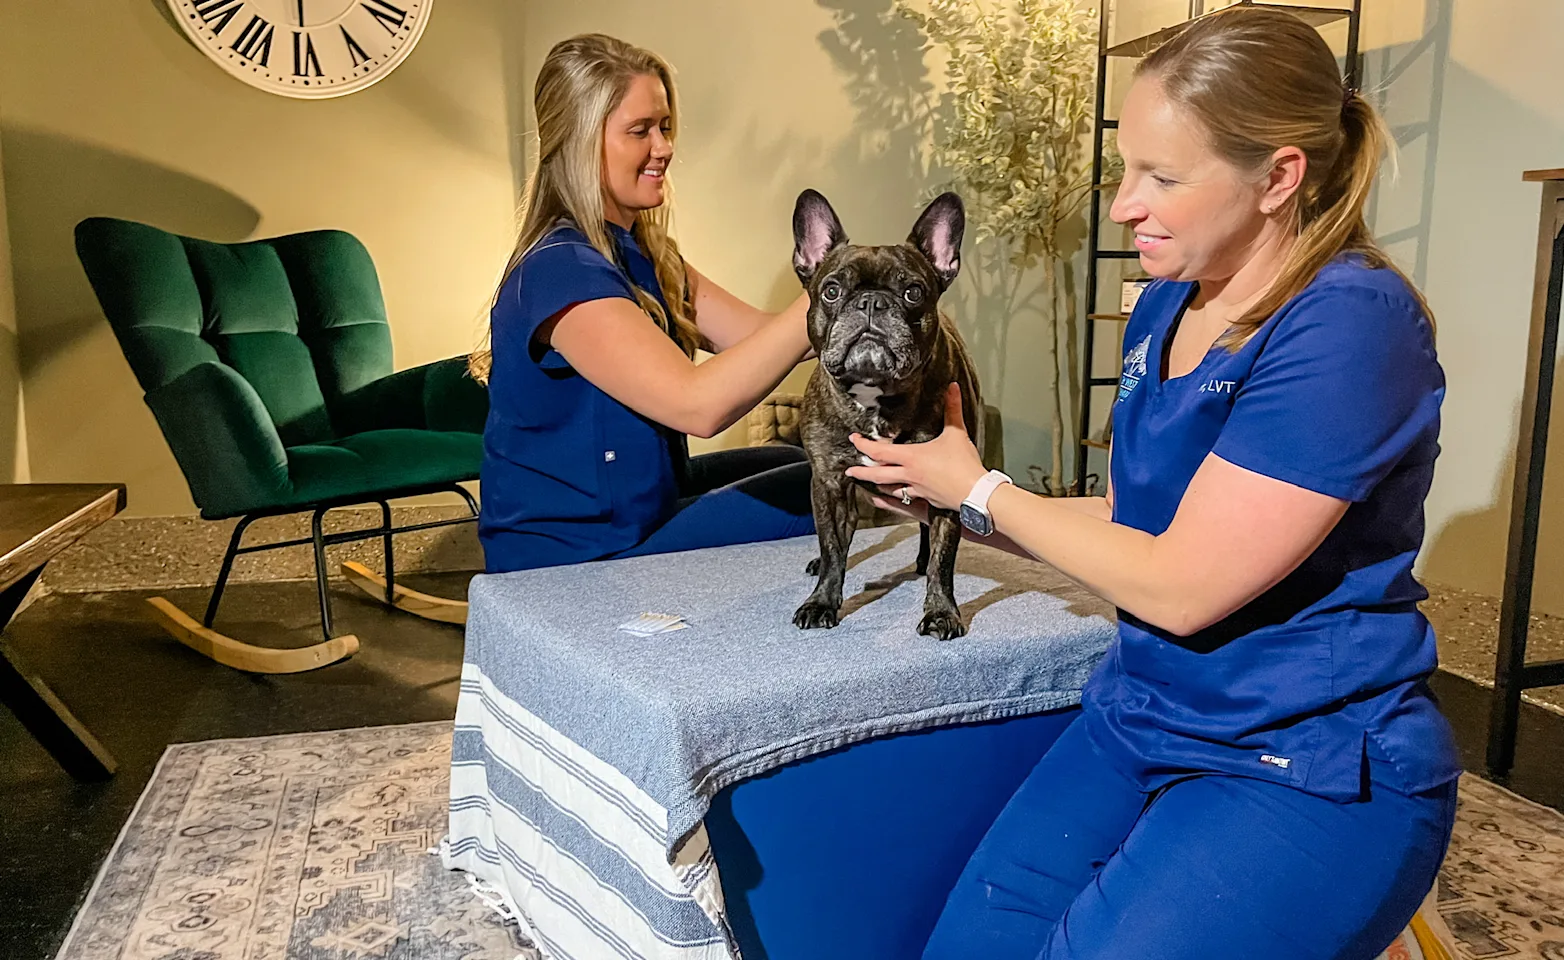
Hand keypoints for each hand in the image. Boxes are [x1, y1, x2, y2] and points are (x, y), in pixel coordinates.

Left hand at [845, 383, 987, 511]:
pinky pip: (904, 498)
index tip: (854, 440)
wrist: (975, 492)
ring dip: (877, 485)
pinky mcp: (925, 499)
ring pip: (889, 488)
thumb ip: (952, 409)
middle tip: (849, 472)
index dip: (863, 446)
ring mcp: (916, 489)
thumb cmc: (963, 464)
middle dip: (860, 473)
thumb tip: (952, 387)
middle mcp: (908, 474)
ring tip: (870, 483)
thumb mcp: (957, 433)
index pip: (879, 452)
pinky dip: (895, 496)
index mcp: (911, 457)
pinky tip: (895, 496)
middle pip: (876, 475)